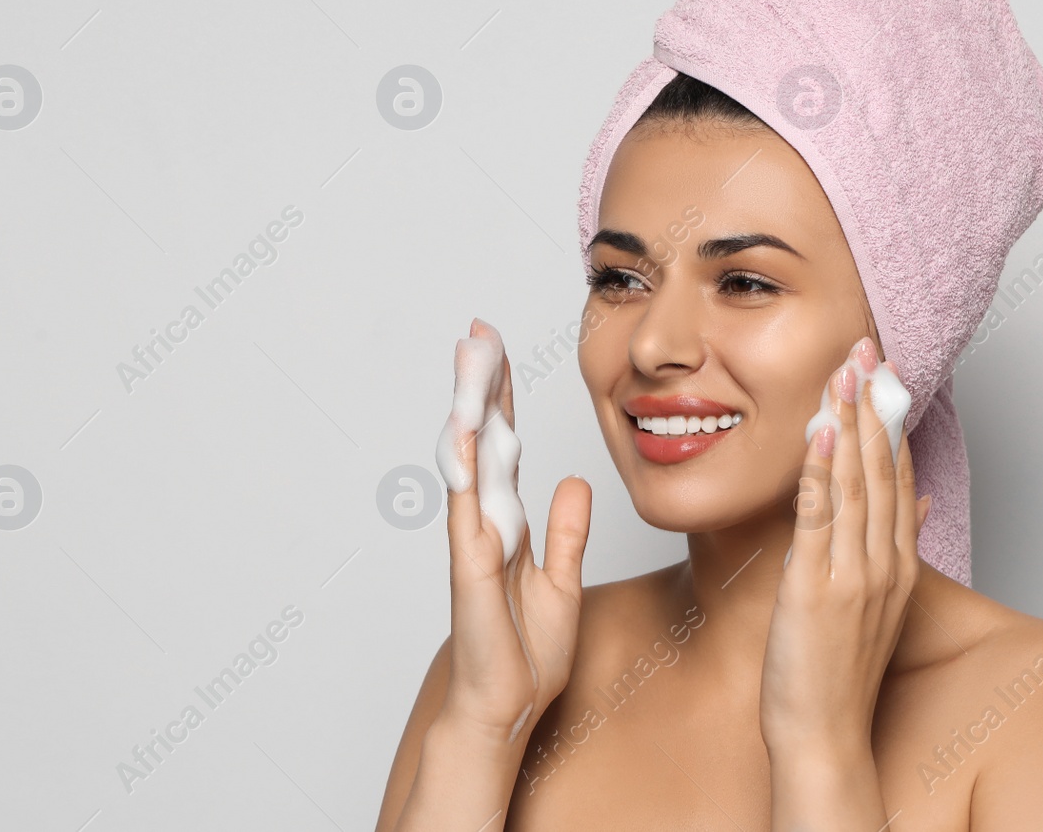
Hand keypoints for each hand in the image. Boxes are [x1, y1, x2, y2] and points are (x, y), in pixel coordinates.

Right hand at [434, 318, 592, 750]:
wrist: (506, 710)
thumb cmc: (526, 656)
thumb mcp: (561, 582)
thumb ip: (566, 532)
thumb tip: (575, 481)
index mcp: (508, 524)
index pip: (504, 446)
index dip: (501, 398)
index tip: (497, 350)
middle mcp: (485, 523)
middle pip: (483, 439)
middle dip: (481, 384)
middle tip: (477, 331)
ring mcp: (474, 541)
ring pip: (470, 461)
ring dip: (470, 407)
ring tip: (470, 356)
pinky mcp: (471, 567)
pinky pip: (468, 506)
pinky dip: (466, 467)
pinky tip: (467, 428)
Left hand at [759, 337, 931, 754]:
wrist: (825, 734)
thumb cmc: (840, 671)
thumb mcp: (879, 603)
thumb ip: (895, 546)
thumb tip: (913, 501)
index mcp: (898, 563)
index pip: (898, 476)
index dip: (891, 420)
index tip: (883, 373)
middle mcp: (884, 563)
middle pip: (882, 468)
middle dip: (872, 404)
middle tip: (865, 348)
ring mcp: (853, 575)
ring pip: (854, 484)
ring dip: (847, 423)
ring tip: (843, 371)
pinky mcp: (815, 588)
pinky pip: (819, 519)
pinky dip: (819, 473)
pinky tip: (816, 434)